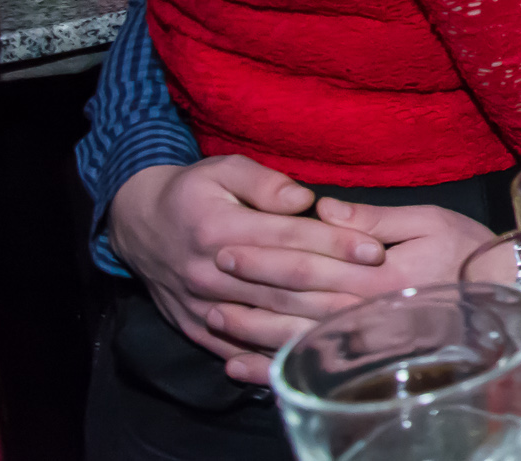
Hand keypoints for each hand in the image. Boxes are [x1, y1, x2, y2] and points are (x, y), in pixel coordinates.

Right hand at [107, 157, 385, 378]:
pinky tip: (313, 351)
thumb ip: (264, 183)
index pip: (288, 240)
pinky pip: (240, 346)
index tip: (375, 248)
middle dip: (339, 284)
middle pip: (285, 284)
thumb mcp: (223, 169)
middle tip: (383, 285)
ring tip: (360, 320)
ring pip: (268, 320)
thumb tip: (304, 199)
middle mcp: (211, 272)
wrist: (138, 226)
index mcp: (220, 228)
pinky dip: (275, 351)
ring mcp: (203, 305)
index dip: (334, 244)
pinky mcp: (197, 328)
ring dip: (315, 322)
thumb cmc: (193, 192)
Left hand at [205, 200, 509, 383]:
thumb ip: (373, 219)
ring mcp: (363, 342)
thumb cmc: (466, 251)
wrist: (503, 294)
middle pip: (292, 303)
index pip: (307, 265)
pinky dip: (270, 369)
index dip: (264, 256)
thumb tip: (327, 212)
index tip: (227, 247)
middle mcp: (364, 313)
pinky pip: (311, 367)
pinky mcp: (365, 360)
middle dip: (246, 290)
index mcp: (376, 275)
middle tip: (205, 277)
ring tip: (213, 319)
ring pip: (293, 338)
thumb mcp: (427, 220)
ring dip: (249, 331)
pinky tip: (240, 367)